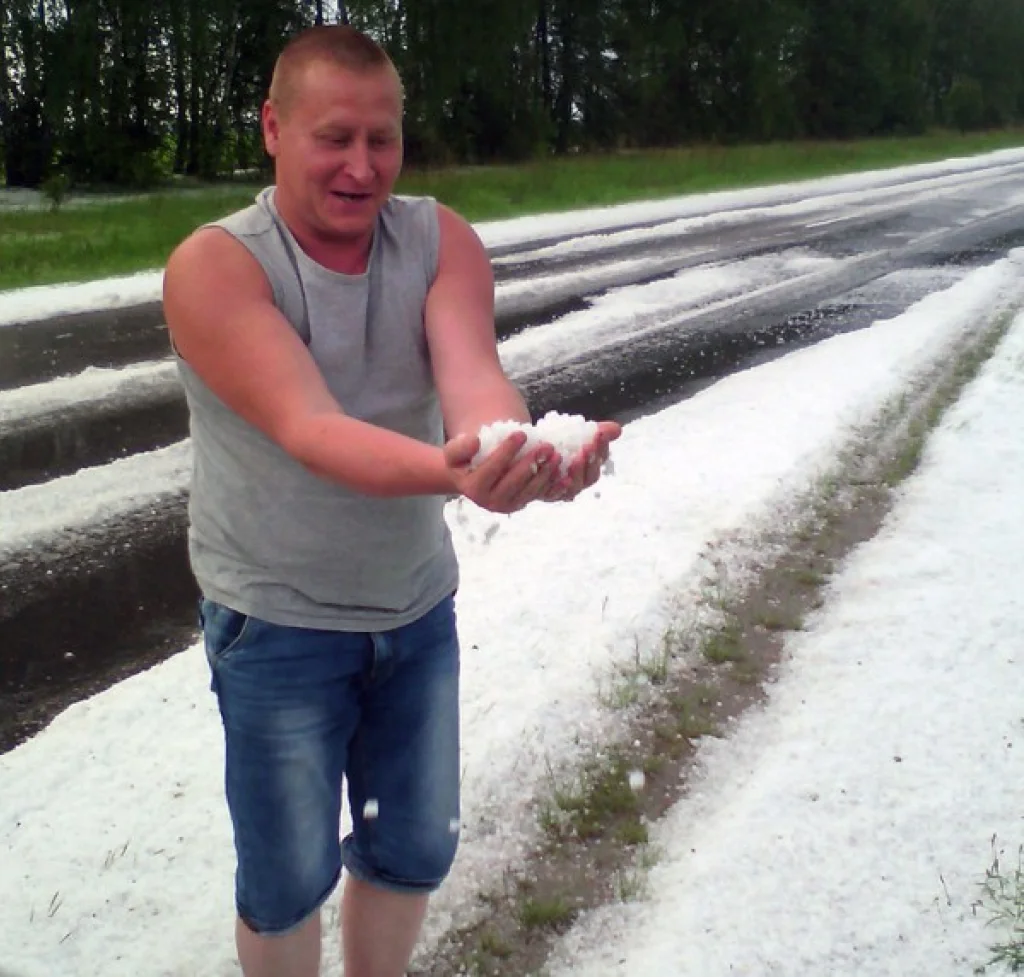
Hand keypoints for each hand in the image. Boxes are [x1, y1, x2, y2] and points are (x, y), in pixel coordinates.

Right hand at [444, 430, 562, 513]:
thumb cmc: (463, 459)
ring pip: (530, 490)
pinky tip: (564, 476)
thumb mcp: (453, 451)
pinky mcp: (520, 504)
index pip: (493, 468)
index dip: (507, 451)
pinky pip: (538, 496)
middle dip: (532, 463)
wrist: (468, 476)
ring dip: (546, 474)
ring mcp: (507, 505)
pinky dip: (553, 486)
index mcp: (473, 488)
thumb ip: (460, 446)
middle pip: (515, 482)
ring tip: (556, 455)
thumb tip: (475, 441)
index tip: (521, 433)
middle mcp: (490, 502)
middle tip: (547, 446)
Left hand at [542, 420, 621, 502]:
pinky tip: (556, 471)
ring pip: (574, 487)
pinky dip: (557, 486)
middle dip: (590, 461)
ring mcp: (563, 490)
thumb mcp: (576, 433)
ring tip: (574, 457)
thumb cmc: (556, 444)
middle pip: (590, 477)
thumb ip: (596, 431)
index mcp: (589, 467)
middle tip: (588, 447)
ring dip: (576, 472)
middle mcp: (579, 482)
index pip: (600, 460)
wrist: (528, 451)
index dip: (601, 448)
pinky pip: (553, 494)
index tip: (599, 434)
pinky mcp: (546, 495)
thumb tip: (617, 429)